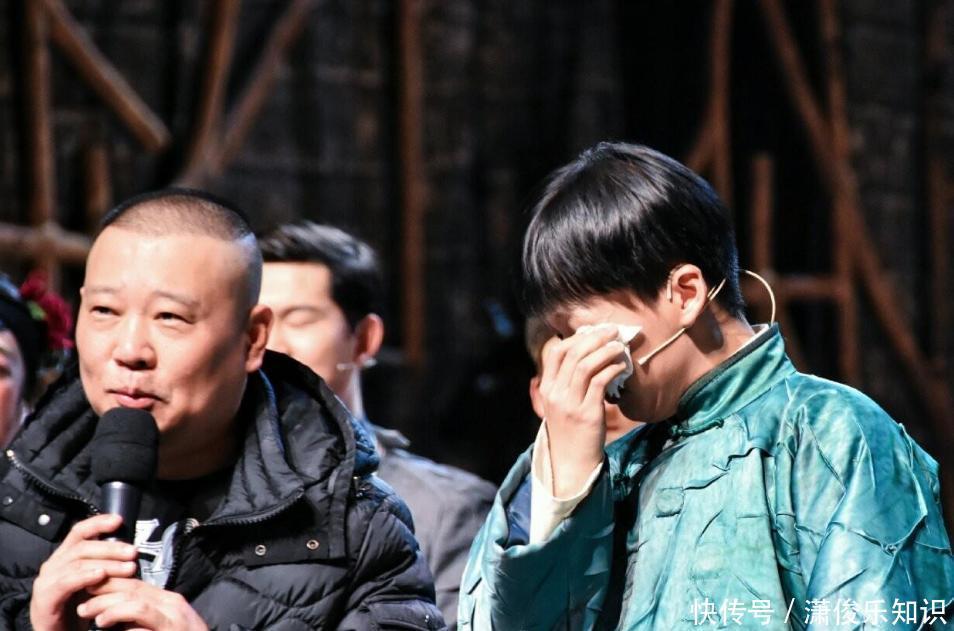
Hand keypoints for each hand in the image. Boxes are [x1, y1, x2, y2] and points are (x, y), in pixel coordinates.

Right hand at [29, 513, 138, 630]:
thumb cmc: (78, 608)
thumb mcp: (94, 582)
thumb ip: (105, 565)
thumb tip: (130, 552)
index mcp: (65, 557)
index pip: (79, 532)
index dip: (98, 523)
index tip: (119, 520)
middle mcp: (54, 565)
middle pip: (82, 546)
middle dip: (111, 548)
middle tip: (133, 553)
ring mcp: (46, 581)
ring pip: (77, 563)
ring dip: (106, 563)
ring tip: (127, 568)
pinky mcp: (45, 599)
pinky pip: (66, 583)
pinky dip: (84, 577)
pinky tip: (100, 576)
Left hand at [77, 578, 207, 630]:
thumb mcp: (159, 625)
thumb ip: (140, 618)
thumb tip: (112, 611)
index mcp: (168, 601)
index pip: (135, 584)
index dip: (109, 583)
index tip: (88, 587)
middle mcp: (172, 605)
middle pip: (133, 589)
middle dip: (104, 592)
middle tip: (82, 601)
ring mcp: (173, 618)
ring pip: (136, 602)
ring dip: (108, 607)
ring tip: (89, 614)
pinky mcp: (170, 629)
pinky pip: (143, 619)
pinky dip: (122, 621)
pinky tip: (106, 625)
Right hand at [538, 326, 628, 496]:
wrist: (572, 464)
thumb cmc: (571, 432)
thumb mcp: (561, 406)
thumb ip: (567, 383)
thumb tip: (587, 356)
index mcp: (546, 389)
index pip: (556, 352)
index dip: (575, 337)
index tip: (594, 331)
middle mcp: (555, 394)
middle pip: (572, 354)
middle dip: (594, 337)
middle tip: (613, 331)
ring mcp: (569, 404)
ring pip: (585, 365)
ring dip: (605, 350)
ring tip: (620, 345)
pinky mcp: (586, 414)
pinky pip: (599, 383)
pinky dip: (611, 369)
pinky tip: (621, 366)